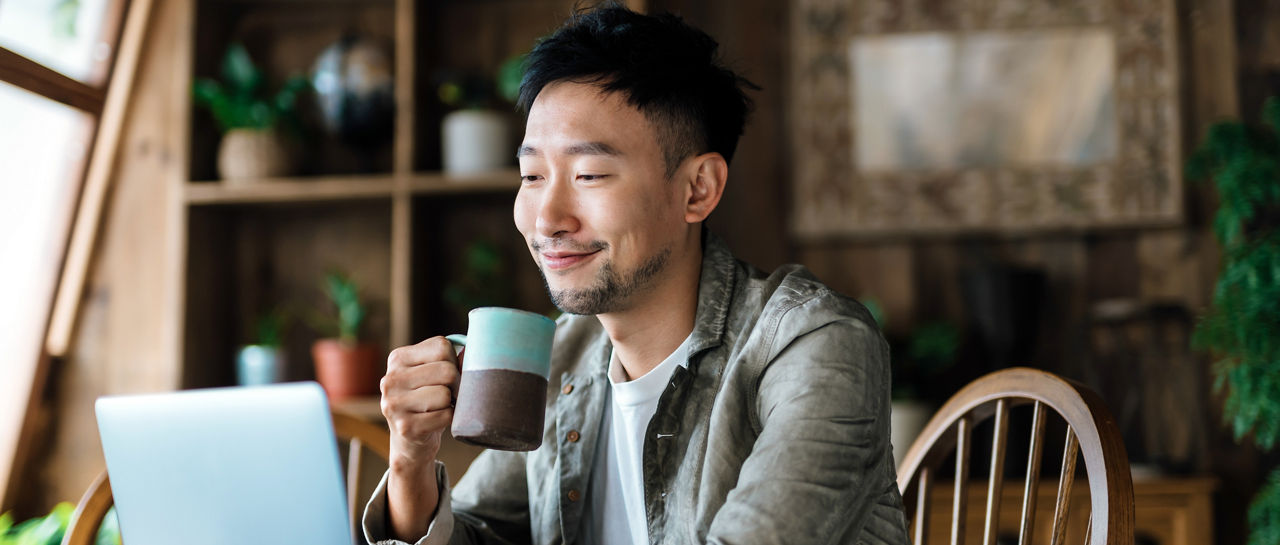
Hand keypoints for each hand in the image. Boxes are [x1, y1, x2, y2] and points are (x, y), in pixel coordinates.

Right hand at [381, 336, 461, 470]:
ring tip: (440, 407)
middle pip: (446, 370)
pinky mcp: (405, 427)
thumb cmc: (427, 400)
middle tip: (449, 394)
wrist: (410, 443)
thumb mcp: (431, 374)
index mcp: (397, 359)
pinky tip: (436, 421)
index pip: (441, 346)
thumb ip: (450, 359)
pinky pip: (445, 416)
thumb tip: (472, 352)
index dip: (454, 361)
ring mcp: (394, 404)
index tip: (447, 376)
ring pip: (445, 394)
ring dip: (450, 403)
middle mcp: (391, 380)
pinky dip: (448, 419)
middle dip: (456, 384)